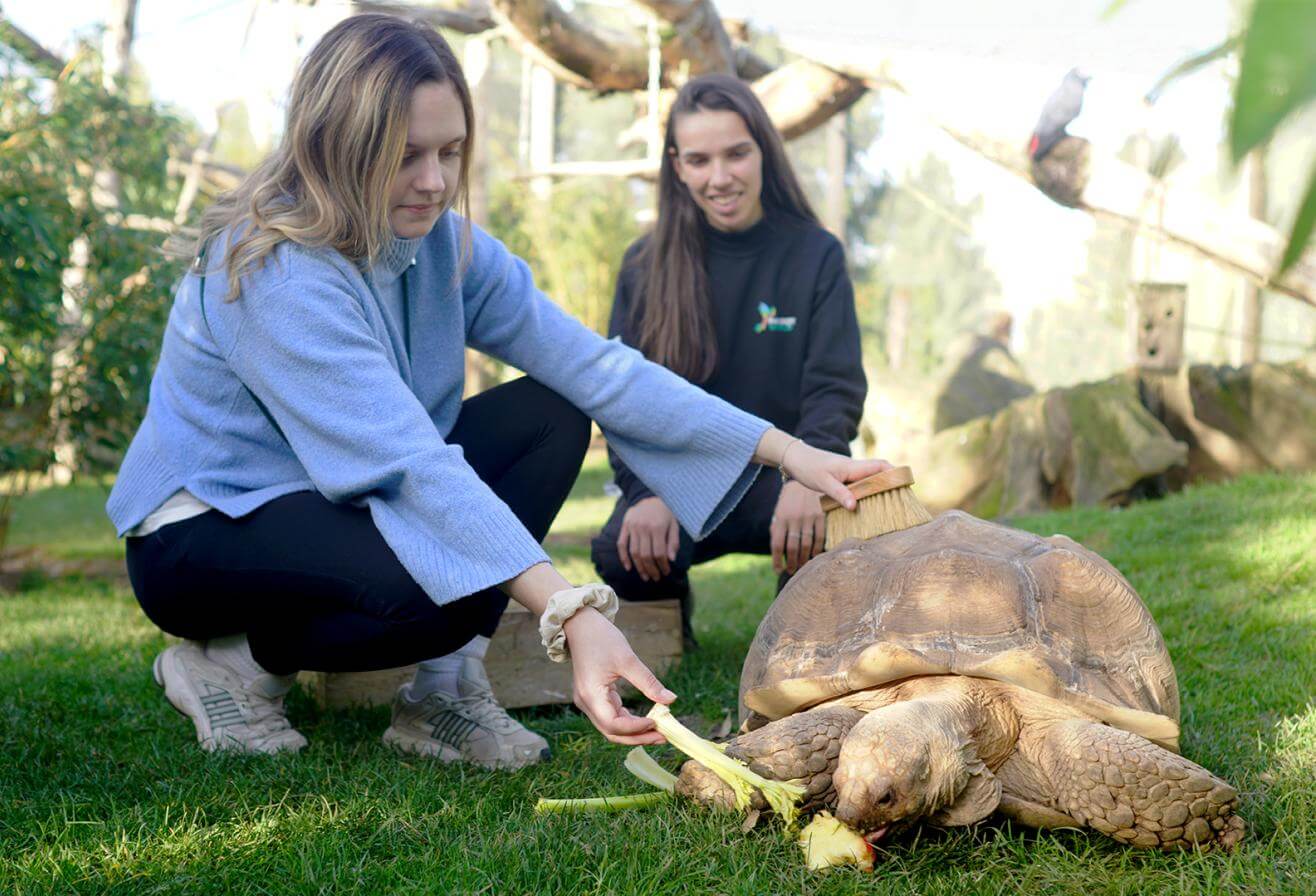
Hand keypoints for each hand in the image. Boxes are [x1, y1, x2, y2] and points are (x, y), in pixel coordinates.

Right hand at [563, 607, 675, 744]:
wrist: (580, 624)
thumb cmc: (601, 638)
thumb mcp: (627, 659)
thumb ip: (648, 682)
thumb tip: (671, 700)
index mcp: (591, 695)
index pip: (615, 725)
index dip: (637, 728)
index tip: (659, 722)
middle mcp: (586, 704)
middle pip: (612, 733)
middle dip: (638, 737)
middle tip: (664, 737)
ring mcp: (588, 702)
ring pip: (612, 728)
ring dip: (634, 732)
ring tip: (658, 731)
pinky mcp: (594, 697)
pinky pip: (611, 717)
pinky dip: (629, 721)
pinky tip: (646, 720)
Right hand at [617, 497, 679, 582]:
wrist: (649, 496)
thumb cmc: (665, 513)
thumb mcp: (674, 525)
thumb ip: (673, 542)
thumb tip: (671, 560)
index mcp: (658, 527)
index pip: (659, 553)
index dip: (663, 565)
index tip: (666, 572)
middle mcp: (644, 527)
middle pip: (646, 555)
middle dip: (651, 570)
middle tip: (656, 578)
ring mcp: (632, 527)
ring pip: (634, 552)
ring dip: (639, 567)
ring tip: (645, 576)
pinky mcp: (625, 526)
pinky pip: (621, 544)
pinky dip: (623, 557)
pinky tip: (628, 567)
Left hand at [757, 432, 891, 510]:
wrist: (795, 458)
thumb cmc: (808, 468)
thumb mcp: (822, 482)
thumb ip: (839, 494)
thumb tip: (854, 506)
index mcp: (853, 467)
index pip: (880, 466)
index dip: (895, 473)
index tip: (906, 483)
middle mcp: (854, 468)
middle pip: (879, 472)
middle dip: (892, 481)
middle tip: (902, 496)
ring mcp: (849, 472)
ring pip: (870, 478)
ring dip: (880, 486)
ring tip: (889, 503)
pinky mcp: (843, 477)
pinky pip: (860, 483)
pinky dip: (867, 491)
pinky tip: (866, 503)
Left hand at [771, 480, 824, 574]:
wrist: (805, 477)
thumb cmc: (789, 500)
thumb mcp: (779, 511)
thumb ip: (777, 529)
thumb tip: (776, 552)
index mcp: (780, 517)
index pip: (777, 544)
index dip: (776, 560)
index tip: (778, 571)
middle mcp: (794, 518)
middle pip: (792, 547)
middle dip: (791, 563)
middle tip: (792, 572)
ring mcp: (808, 517)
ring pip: (806, 544)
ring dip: (804, 559)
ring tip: (802, 568)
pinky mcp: (821, 515)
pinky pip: (820, 537)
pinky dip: (817, 550)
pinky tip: (814, 557)